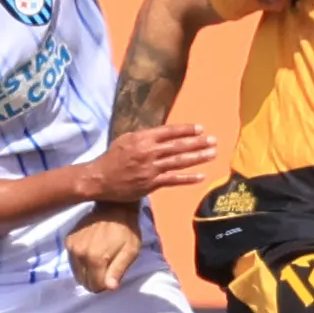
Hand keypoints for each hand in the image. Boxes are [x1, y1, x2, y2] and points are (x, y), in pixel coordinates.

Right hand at [68, 204, 143, 293]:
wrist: (114, 207)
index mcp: (95, 259)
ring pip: (77, 273)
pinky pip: (73, 261)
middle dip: (95, 279)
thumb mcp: (130, 252)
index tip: (112, 276)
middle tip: (107, 267)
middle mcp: (79, 254)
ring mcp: (71, 247)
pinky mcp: (68, 241)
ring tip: (99, 259)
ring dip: (87, 271)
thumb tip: (109, 288)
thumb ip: (118, 271)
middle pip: (84, 281)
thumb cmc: (127, 231)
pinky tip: (91, 251)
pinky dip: (81, 261)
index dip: (105, 285)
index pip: (95, 286)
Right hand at [77, 125, 214, 201]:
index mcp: (142, 138)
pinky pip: (173, 180)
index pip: (169, 132)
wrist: (100, 179)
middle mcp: (148, 152)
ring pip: (179, 162)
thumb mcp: (127, 140)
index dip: (186, 130)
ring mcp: (151, 169)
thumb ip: (145, 136)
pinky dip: (187, 178)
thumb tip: (164, 133)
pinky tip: (201, 176)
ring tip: (212, 154)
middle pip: (178, 146)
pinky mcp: (151, 184)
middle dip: (198, 143)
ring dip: (198, 158)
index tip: (201, 128)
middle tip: (214, 140)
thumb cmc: (113, 158)